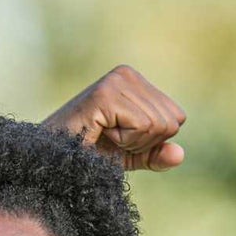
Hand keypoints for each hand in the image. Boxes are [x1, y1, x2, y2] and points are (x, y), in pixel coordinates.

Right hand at [43, 66, 186, 171]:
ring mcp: (116, 80)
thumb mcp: (131, 156)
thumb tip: (180, 153)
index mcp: (136, 81)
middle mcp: (128, 74)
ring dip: (131, 143)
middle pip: (170, 122)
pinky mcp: (106, 93)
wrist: (55, 161)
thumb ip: (156, 154)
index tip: (122, 138)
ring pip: (157, 125)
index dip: (152, 140)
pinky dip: (124, 141)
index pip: (176, 117)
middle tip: (111, 139)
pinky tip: (100, 132)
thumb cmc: (89, 155)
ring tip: (104, 135)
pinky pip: (142, 126)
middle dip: (144, 142)